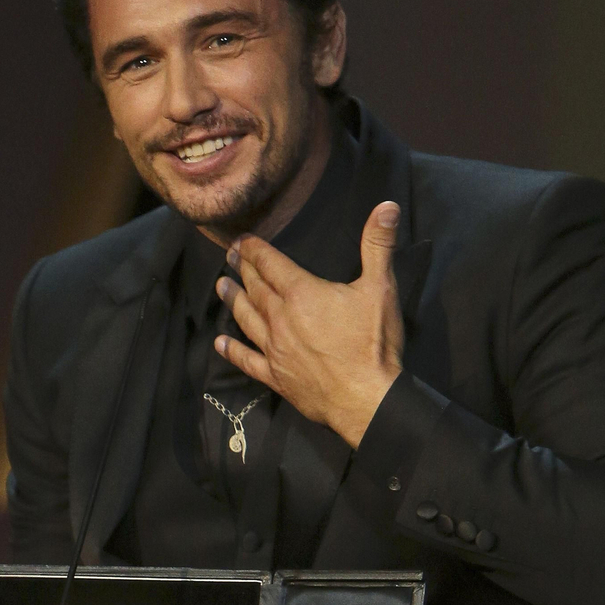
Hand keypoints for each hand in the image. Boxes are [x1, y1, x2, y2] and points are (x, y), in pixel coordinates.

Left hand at [215, 201, 404, 448]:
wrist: (366, 399)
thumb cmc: (372, 343)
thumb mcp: (380, 288)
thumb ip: (378, 245)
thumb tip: (385, 206)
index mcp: (301, 293)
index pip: (270, 264)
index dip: (254, 250)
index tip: (241, 240)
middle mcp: (279, 318)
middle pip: (254, 289)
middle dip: (241, 269)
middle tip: (228, 257)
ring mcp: (273, 349)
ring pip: (245, 319)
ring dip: (232, 300)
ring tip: (220, 286)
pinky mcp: (274, 376)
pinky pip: (246, 361)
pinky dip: (231, 351)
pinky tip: (219, 343)